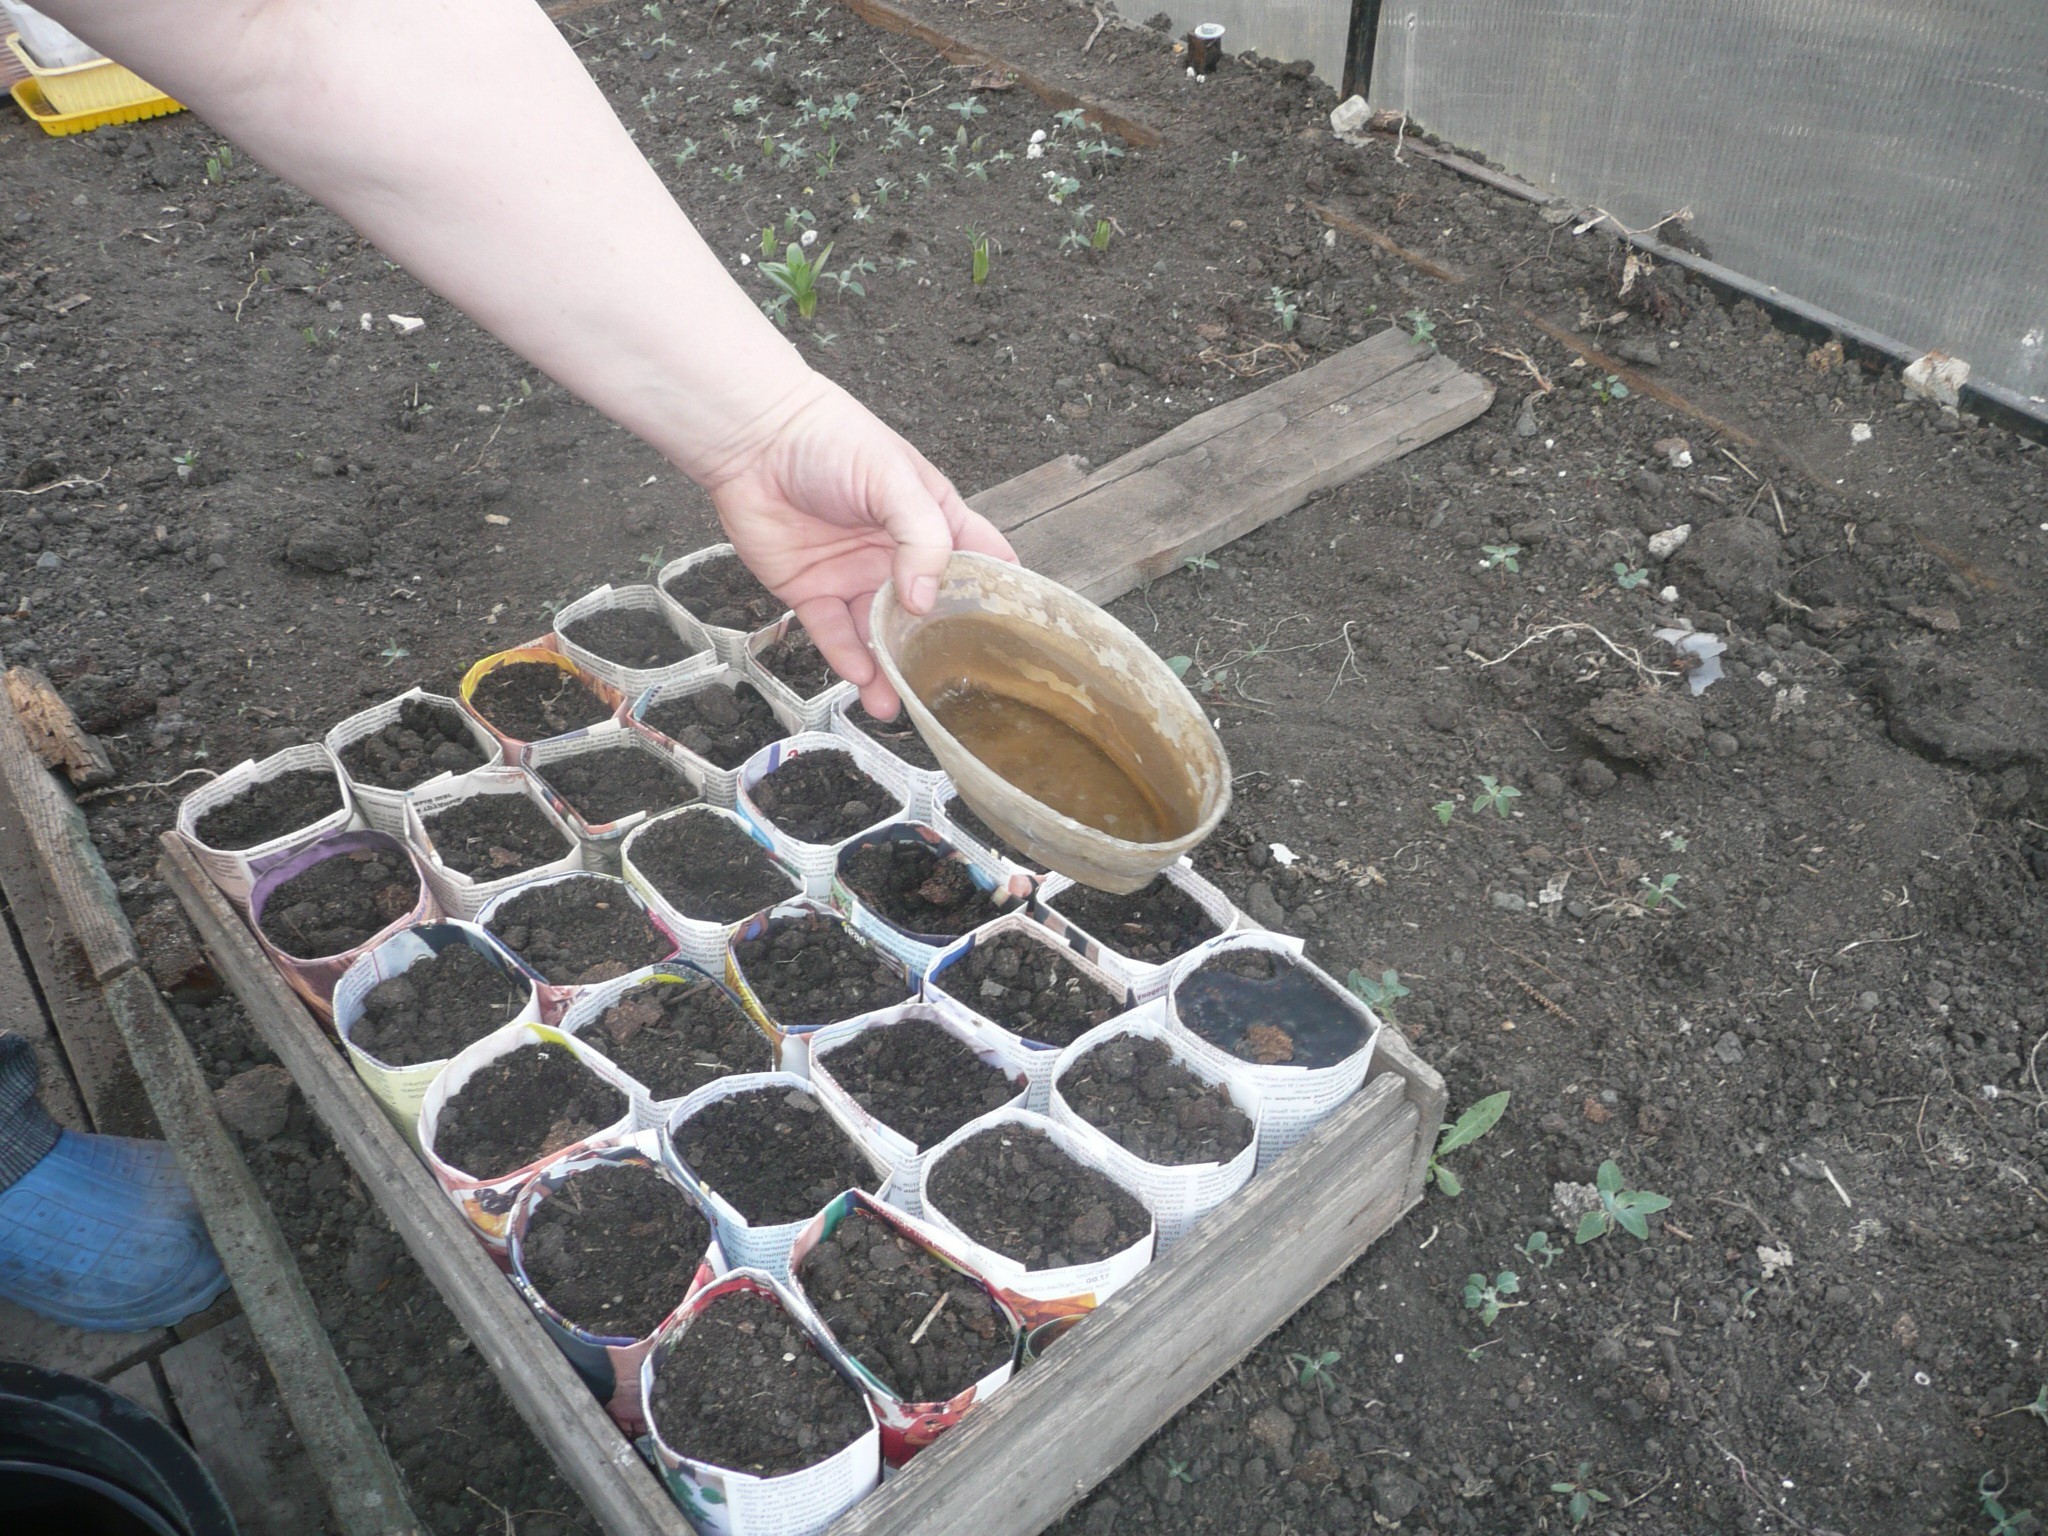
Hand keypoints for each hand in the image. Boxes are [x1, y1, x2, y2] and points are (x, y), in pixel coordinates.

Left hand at [699, 372, 1014, 717]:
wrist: (754, 440)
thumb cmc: (830, 440)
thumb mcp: (894, 479)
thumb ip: (921, 537)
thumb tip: (923, 600)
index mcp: (931, 521)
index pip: (979, 562)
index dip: (998, 596)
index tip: (1015, 636)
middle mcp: (896, 556)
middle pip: (928, 613)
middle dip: (940, 651)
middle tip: (953, 688)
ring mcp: (855, 577)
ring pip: (879, 635)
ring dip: (889, 670)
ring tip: (898, 706)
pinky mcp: (812, 592)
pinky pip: (833, 635)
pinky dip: (848, 660)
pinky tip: (863, 680)